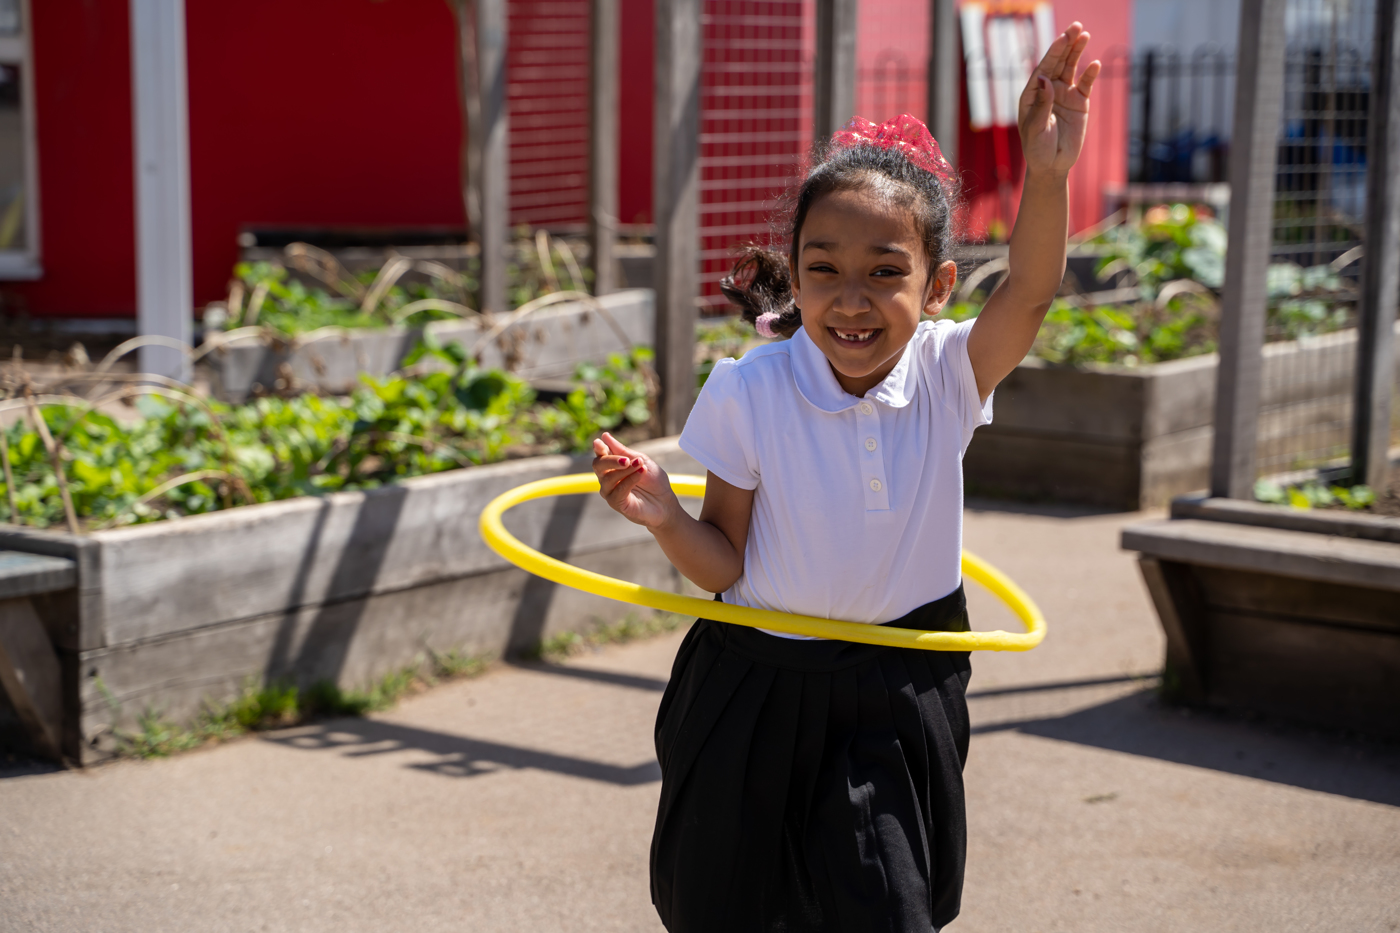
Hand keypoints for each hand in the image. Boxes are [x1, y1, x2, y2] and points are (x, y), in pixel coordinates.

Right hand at [591, 432, 679, 529]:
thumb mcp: (641, 460)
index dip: (599, 448)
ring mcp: (610, 491)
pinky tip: (641, 474)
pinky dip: (630, 480)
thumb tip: (605, 436)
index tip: (600, 443)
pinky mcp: (616, 503)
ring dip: (626, 470)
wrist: (665, 501)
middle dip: (611, 460)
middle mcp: (607, 478)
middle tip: (627, 460)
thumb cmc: (654, 481)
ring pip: (608, 478)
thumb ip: (623, 450)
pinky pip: (617, 490)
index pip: (600, 455)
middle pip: (598, 465)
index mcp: (612, 465)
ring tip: (640, 466)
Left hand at [1018, 22, 1100, 176]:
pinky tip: (1094, 64)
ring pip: (1071, 69)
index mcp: (1032, 94)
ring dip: (1077, 52)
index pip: (1042, 69)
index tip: (1061, 39)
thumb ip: (1042, 104)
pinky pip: (1085, 85)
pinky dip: (1090, 74)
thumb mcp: (1036, 128)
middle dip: (1066, 45)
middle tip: (1076, 27)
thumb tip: (1045, 78)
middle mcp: (1048, 90)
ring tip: (1085, 35)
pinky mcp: (1080, 103)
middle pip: (1057, 63)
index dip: (1052, 53)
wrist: (1052, 166)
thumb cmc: (1037, 149)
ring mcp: (1064, 95)